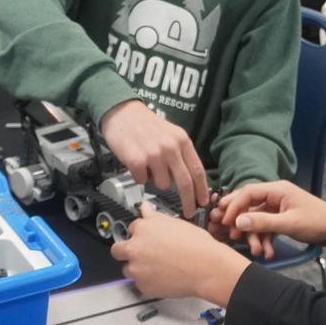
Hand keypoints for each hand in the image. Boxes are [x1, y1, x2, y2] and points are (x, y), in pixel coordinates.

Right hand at [100, 99, 208, 217]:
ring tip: (148, 165)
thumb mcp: (171, 134)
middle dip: (188, 201)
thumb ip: (181, 154)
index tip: (203, 202)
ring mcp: (154, 154)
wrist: (122, 112)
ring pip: (162, 184)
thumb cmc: (146, 125)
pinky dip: (139, 177)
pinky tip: (136, 163)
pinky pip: (142, 180)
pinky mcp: (136, 160)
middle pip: (185, 182)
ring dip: (155, 181)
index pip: (197, 170)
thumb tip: (190, 181)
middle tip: (189, 212)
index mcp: (182, 141)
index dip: (202, 189)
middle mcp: (170, 147)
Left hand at [111, 205, 249, 304]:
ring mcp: (137, 269)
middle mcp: (135, 248)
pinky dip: (149, 282)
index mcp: (143, 228)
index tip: (147, 237)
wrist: (205, 267)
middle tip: (143, 253)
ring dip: (138, 268)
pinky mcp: (142, 286)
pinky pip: (140, 284)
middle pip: (118, 249)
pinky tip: (164, 276)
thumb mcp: (176, 223)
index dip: (141, 233)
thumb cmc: (196, 246)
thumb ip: (155, 216)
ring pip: (128, 268)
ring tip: (158, 267)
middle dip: (126, 250)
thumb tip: (145, 208)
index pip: (132, 228)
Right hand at [217, 180, 325, 256]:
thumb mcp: (288, 224)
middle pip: (249, 204)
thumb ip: (262, 222)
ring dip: (255, 235)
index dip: (234, 206)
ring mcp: (279, 206)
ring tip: (256, 251)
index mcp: (277, 189)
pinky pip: (267, 226)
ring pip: (257, 218)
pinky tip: (267, 252)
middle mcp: (276, 194)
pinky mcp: (282, 217)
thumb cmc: (317, 223)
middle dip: (241, 222)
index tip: (225, 222)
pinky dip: (265, 238)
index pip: (248, 192)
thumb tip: (238, 222)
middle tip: (231, 236)